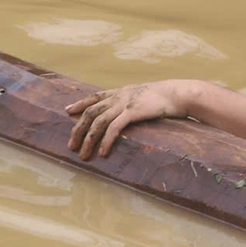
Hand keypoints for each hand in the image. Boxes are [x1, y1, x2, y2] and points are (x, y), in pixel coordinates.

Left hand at [66, 80, 201, 159]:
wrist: (177, 94)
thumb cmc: (164, 98)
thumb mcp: (143, 96)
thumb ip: (132, 102)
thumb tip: (127, 113)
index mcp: (120, 92)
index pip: (94, 97)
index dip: (80, 104)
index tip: (68, 111)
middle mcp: (118, 96)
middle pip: (91, 112)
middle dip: (78, 129)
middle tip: (71, 145)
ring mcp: (124, 103)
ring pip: (98, 121)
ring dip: (88, 139)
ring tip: (83, 154)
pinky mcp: (132, 112)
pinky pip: (114, 128)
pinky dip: (106, 140)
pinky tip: (103, 152)